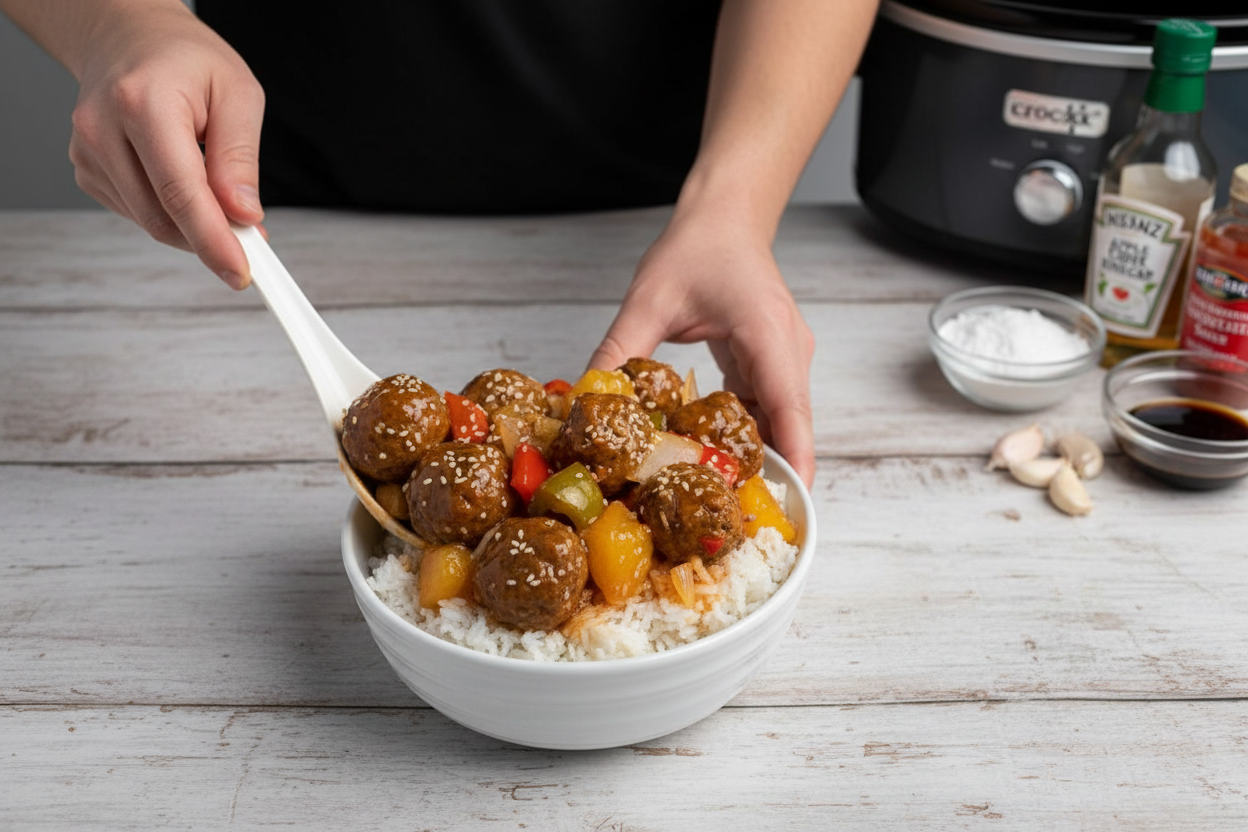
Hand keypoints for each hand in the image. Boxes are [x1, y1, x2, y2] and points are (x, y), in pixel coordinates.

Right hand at [68, 3, 264, 287]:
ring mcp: (88, 153)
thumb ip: (240, 157)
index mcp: (143, 103)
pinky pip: (140, 214)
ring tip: (220, 192)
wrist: (131, 40)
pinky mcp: (87, 171)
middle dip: (213, 238)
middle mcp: (103, 129)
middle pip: (163, 216)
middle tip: (254, 238)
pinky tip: (182, 179)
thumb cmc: (188, 61)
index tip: (242, 272)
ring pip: (152, 223)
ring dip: (194, 226)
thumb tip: (244, 213)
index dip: (213, 241)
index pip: (180, 192)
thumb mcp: (238, 94)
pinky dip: (171, 213)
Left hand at [589, 213, 815, 487]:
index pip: (790, 408)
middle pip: (791, 424)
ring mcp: (786, 356)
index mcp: (768, 333)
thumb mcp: (649, 300)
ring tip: (721, 495)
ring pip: (781, 420)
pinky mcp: (773, 361)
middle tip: (735, 513)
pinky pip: (767, 407)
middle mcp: (788, 350)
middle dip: (771, 470)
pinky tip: (714, 455)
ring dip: (756, 454)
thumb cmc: (698, 245)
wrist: (727, 214)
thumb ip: (619, 350)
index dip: (794, 457)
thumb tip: (585, 397)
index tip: (791, 498)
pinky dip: (746, 433)